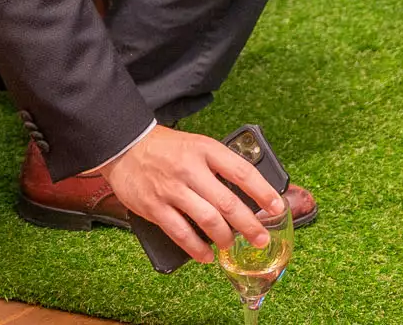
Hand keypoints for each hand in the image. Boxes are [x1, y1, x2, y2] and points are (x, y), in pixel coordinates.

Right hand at [102, 124, 286, 263]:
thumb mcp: (198, 145)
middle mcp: (191, 169)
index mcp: (206, 150)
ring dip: (224, 238)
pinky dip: (196, 249)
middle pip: (227, 202)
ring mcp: (172, 189)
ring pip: (207, 220)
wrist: (126, 146)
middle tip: (261, 238)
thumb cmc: (168, 148)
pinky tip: (206, 256)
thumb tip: (248, 191)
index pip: (242, 172)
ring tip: (231, 245)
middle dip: (249, 225)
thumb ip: (219, 165)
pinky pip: (181, 233)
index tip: (276, 206)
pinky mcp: (155, 207)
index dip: (262, 191)